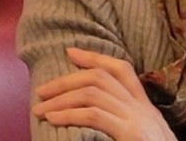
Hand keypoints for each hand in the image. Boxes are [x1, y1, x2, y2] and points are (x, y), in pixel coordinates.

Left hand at [33, 47, 177, 140]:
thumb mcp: (142, 137)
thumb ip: (125, 124)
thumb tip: (94, 115)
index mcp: (145, 107)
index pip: (122, 70)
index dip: (96, 58)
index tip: (72, 53)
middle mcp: (143, 107)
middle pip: (103, 77)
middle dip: (69, 79)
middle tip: (43, 89)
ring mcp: (137, 118)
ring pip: (95, 93)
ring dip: (62, 98)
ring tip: (40, 108)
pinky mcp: (130, 133)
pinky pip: (95, 115)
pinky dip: (70, 114)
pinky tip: (53, 119)